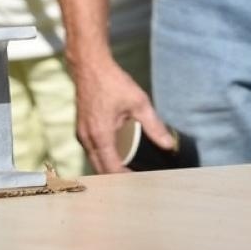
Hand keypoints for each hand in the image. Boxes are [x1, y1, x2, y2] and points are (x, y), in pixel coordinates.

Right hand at [73, 55, 174, 173]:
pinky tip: (116, 158)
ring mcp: (81, 135)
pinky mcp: (81, 129)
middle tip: (137, 184)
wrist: (89, 65)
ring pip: (94, 162)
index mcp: (101, 136)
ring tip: (129, 174)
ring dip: (109, 170)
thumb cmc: (113, 82)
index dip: (126, 181)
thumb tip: (169, 144)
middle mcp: (88, 139)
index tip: (141, 184)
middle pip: (101, 170)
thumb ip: (154, 125)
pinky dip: (102, 159)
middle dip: (117, 180)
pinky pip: (91, 152)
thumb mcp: (139, 103)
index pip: (112, 170)